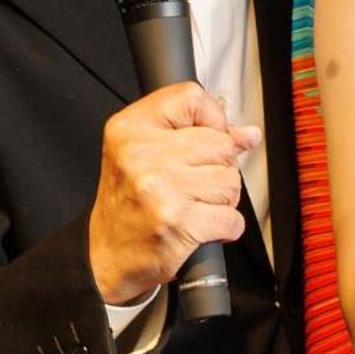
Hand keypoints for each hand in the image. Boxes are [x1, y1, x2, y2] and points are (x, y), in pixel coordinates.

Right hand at [87, 83, 258, 304]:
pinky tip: (200, 226)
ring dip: (221, 199)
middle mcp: (142, 154)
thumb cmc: (127, 203)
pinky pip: (232, 218)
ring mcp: (161, 188)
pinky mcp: (178, 221)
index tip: (207, 136)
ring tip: (192, 205)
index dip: (211, 119)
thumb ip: (197, 134)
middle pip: (221, 144)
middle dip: (218, 168)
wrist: (106, 255)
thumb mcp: (147, 153)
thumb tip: (248, 134)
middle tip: (192, 184)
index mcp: (131, 128)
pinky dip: (225, 227)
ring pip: (230, 181)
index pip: (192, 97)